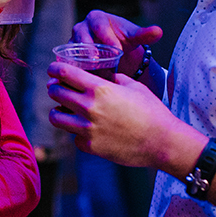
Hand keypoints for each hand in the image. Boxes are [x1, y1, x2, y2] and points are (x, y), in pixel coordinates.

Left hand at [47, 61, 180, 167]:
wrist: (162, 142)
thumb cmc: (152, 112)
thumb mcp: (133, 86)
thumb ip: (113, 79)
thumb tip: (103, 77)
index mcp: (100, 89)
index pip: (65, 74)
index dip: (55, 69)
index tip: (53, 69)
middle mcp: (90, 108)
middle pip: (55, 93)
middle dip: (54, 88)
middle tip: (57, 88)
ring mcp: (88, 129)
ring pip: (55, 117)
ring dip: (58, 111)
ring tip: (64, 110)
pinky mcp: (90, 146)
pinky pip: (73, 136)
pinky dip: (76, 132)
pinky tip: (87, 129)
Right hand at [73, 10, 163, 76]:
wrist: (114, 50)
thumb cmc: (124, 40)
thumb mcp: (134, 37)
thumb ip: (145, 34)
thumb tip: (159, 31)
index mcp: (96, 17)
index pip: (100, 26)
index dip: (108, 38)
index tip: (118, 50)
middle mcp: (81, 27)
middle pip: (82, 37)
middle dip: (90, 50)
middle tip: (99, 62)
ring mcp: (72, 41)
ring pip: (73, 51)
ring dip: (81, 62)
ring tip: (91, 72)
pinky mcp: (69, 56)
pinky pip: (68, 62)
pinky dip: (74, 71)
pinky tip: (83, 80)